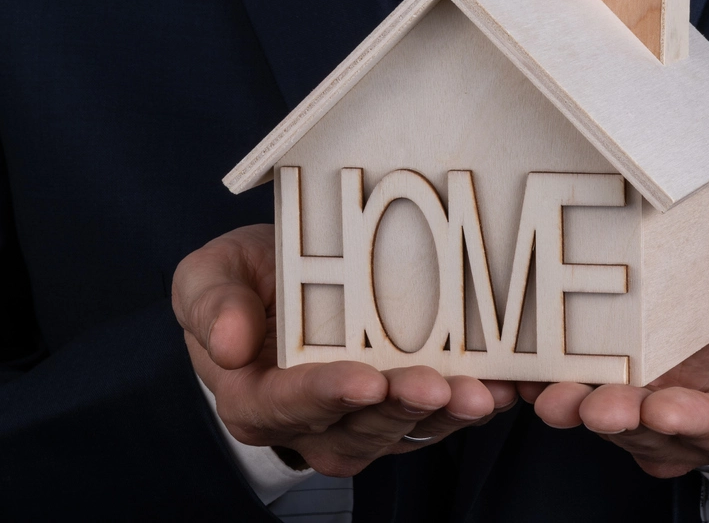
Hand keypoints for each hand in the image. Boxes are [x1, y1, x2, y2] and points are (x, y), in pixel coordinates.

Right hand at [172, 224, 516, 476]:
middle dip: (399, 408)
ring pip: (402, 433)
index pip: (287, 405)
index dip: (327, 394)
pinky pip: (434, 422)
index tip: (364, 380)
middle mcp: (307, 425)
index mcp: (254, 398)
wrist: (282, 280)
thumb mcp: (207, 276)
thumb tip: (229, 346)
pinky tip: (501, 389)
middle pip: (356, 427)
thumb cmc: (243, 281)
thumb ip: (211, 307)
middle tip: (436, 385)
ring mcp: (357, 423)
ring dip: (443, 416)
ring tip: (479, 394)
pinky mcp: (398, 411)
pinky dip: (468, 408)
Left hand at [520, 269, 708, 478]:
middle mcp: (698, 424)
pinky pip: (591, 378)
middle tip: (588, 405)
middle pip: (651, 431)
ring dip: (579, 405)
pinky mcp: (629, 368)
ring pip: (612, 412)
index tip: (667, 409)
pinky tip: (531, 368)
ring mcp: (658, 397)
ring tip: (551, 393)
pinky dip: (560, 377)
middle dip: (618, 419)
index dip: (694, 423)